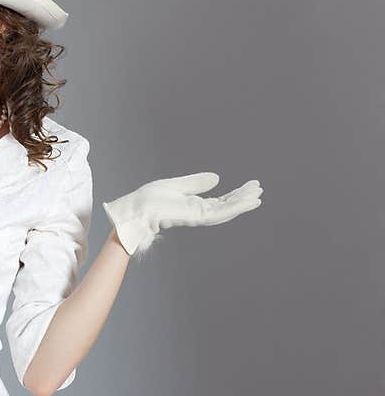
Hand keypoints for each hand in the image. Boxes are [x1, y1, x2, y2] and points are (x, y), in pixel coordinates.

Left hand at [101, 172, 262, 256]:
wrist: (136, 209)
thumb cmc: (149, 200)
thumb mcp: (176, 185)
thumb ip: (195, 182)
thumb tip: (216, 177)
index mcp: (193, 205)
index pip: (219, 201)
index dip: (234, 194)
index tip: (249, 186)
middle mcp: (197, 212)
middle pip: (226, 206)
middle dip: (242, 198)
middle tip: (259, 189)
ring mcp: (197, 216)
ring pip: (226, 211)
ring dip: (243, 203)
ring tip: (259, 195)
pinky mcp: (196, 217)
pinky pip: (220, 213)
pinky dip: (235, 207)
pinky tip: (247, 201)